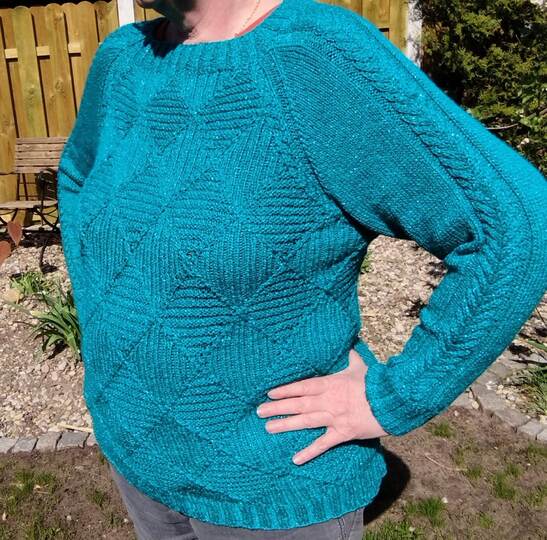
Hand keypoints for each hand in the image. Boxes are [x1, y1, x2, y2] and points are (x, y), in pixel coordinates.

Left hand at [256, 348, 388, 465]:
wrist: (392, 401)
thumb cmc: (376, 383)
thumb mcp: (360, 366)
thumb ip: (351, 357)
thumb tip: (349, 344)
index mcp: (330, 383)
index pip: (302, 386)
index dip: (285, 390)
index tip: (270, 392)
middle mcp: (328, 400)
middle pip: (298, 404)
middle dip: (277, 407)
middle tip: (259, 411)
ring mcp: (334, 417)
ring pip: (304, 422)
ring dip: (285, 425)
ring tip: (268, 428)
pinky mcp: (343, 433)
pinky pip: (323, 444)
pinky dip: (309, 452)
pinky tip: (295, 459)